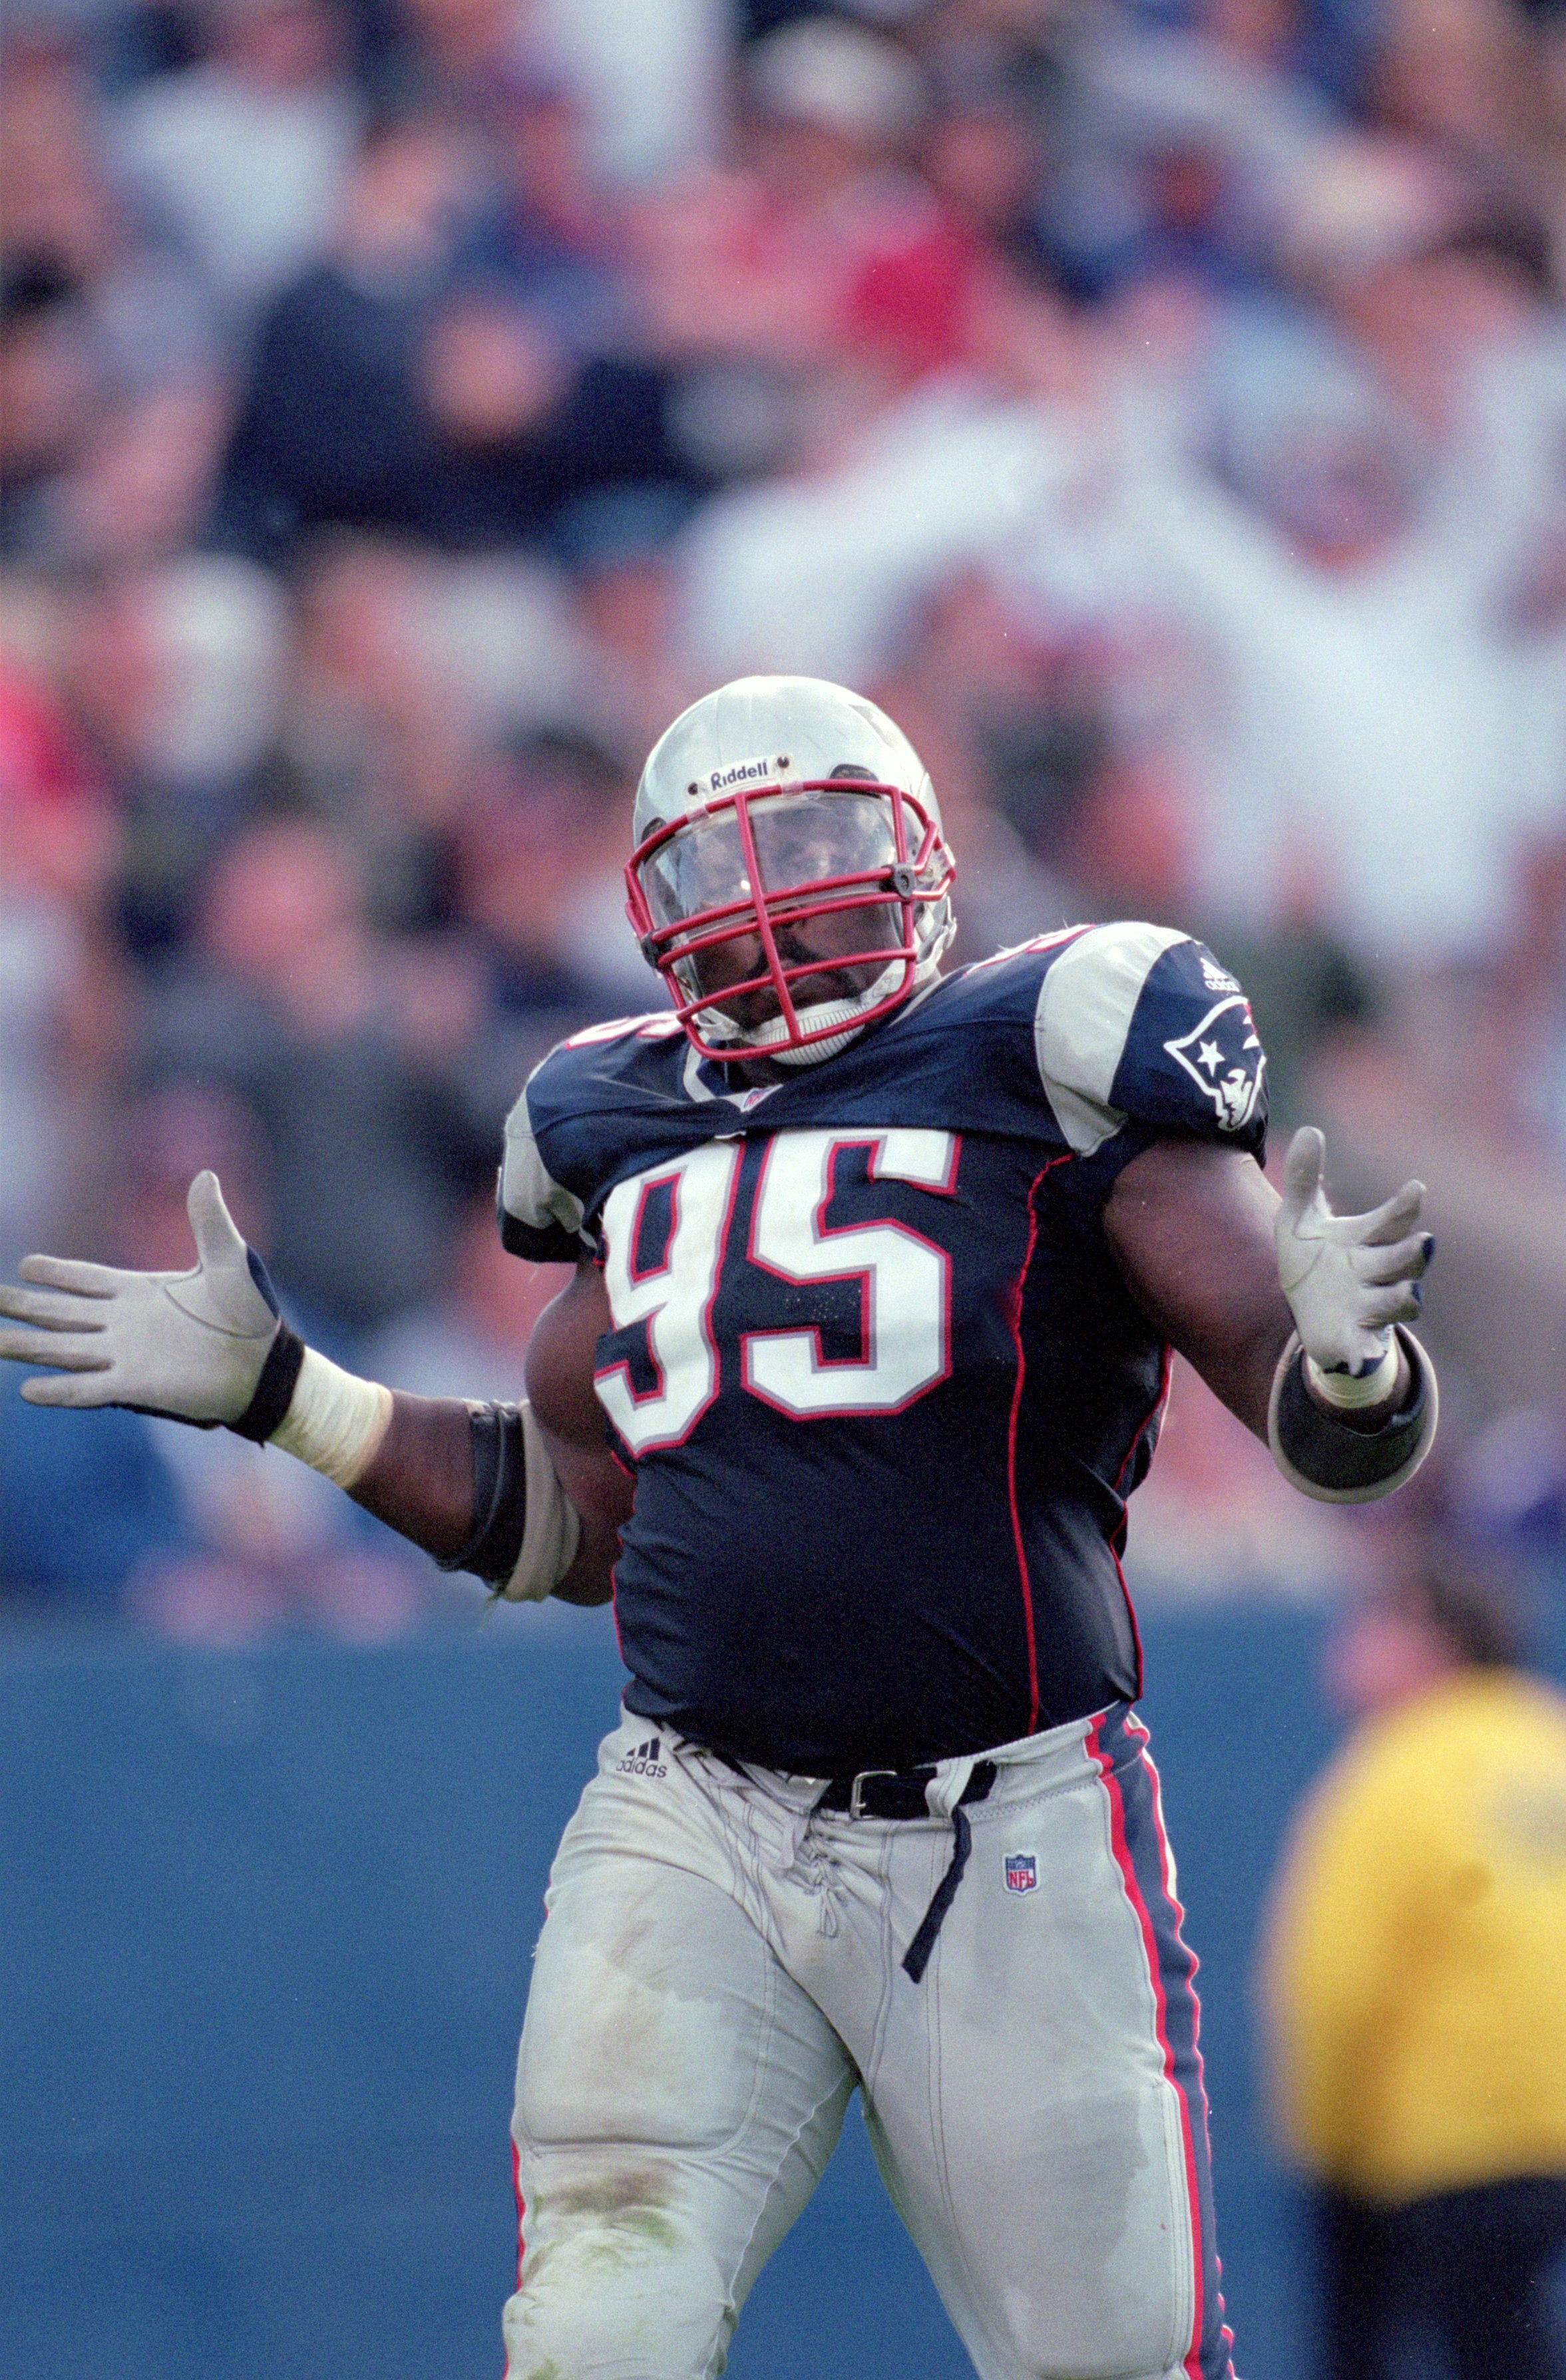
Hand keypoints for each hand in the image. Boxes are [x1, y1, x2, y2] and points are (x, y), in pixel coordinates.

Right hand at [0, 1172, 281, 1424]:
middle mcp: (124, 1323)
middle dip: (25, 1305)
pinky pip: (87, 1387)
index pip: (86, 1279)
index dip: (57, 1273)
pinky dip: (58, 1388)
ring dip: (28, 1346)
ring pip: (63, 1348)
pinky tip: (27, 1390)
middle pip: (61, 1313)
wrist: (266, 1364)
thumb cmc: (251, 1313)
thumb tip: (205, 1175)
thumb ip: (209, 1221)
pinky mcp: (135, 1385)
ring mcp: (125, 1355)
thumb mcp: (229, 1261)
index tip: (24, 1265)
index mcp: (140, 1291)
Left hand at [1275, 1127, 1431, 1376]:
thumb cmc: (1314, 1264)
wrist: (1310, 1318)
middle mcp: (1376, 1273)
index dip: (1404, 1207)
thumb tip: (1311, 1129)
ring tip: (1407, 1292)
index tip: (1415, 1189)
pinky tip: (1359, 1356)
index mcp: (1366, 1241)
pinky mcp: (1354, 1340)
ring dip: (1403, 1298)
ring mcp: (1369, 1308)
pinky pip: (1364, 1349)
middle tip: (1423, 1242)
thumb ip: (1305, 1180)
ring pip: (1397, 1303)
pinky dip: (1364, 1353)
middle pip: (1402, 1260)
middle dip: (1412, 1252)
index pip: (1391, 1220)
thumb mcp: (1299, 1222)